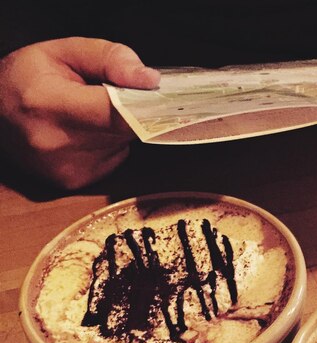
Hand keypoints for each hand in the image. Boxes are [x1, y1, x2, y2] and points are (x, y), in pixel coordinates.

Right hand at [0, 37, 159, 188]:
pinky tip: (84, 134)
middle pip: (125, 130)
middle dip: (129, 111)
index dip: (144, 104)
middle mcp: (59, 144)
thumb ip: (109, 59)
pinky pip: (113, 160)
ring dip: (117, 129)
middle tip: (109, 95)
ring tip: (88, 115)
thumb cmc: (26, 78)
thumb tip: (150, 80)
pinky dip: (108, 145)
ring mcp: (67, 169)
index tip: (156, 96)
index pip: (117, 112)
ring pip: (122, 146)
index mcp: (51, 105)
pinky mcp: (75, 183)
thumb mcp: (63, 52)